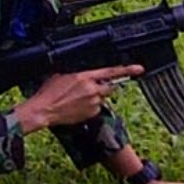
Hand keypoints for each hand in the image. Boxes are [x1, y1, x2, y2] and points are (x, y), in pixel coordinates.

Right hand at [16, 65, 143, 131]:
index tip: (138, 69)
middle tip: (91, 89)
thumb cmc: (49, 92)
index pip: (110, 72)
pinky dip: (90, 107)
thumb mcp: (61, 74)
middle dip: (104, 87)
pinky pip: (96, 109)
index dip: (126, 69)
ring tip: (78, 99)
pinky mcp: (91, 114)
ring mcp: (93, 103)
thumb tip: (83, 74)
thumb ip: (77, 74)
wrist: (45, 109)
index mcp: (84, 76)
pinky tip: (77, 106)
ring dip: (95, 98)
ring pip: (102, 99)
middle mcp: (92, 90)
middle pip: (109, 87)